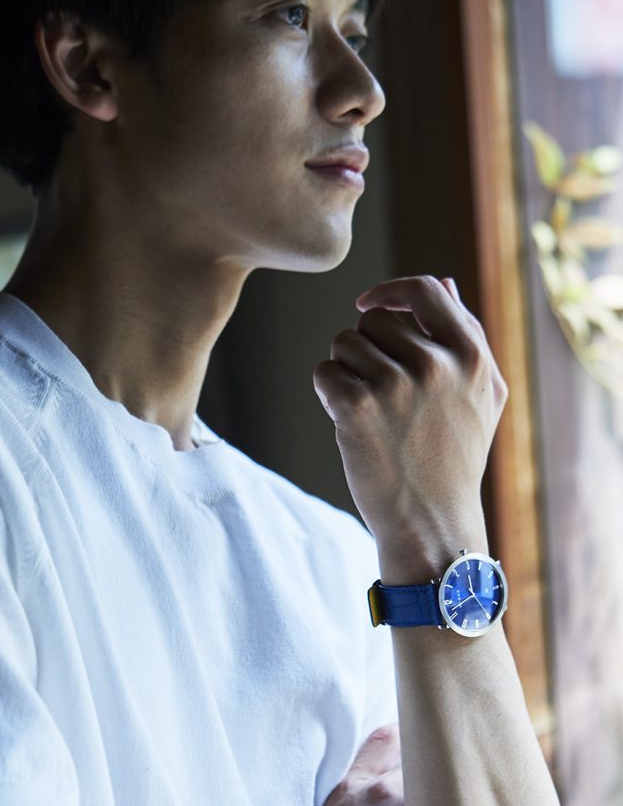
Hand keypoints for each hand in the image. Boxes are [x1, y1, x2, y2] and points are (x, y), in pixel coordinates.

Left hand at [312, 275, 507, 545]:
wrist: (432, 522)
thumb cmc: (455, 458)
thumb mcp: (482, 396)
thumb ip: (468, 335)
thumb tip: (446, 284)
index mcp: (471, 356)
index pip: (426, 290)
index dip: (392, 290)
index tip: (370, 304)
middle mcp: (436, 364)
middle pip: (374, 321)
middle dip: (366, 347)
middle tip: (381, 393)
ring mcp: (396, 385)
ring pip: (344, 344)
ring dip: (346, 372)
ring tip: (372, 412)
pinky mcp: (357, 407)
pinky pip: (324, 372)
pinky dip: (328, 394)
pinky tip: (351, 423)